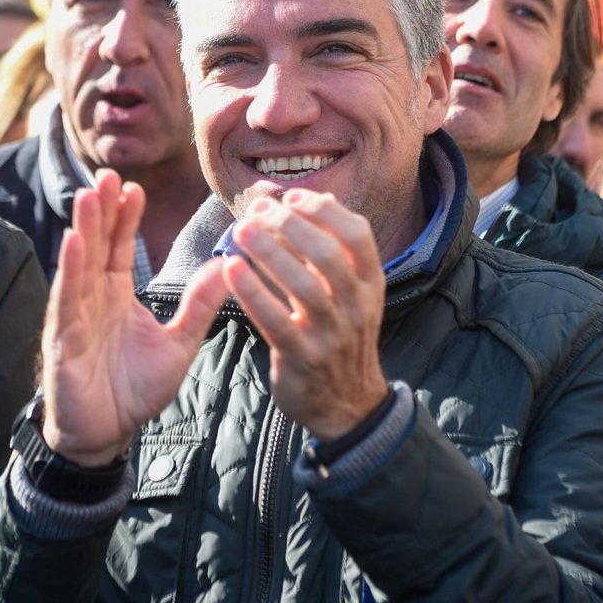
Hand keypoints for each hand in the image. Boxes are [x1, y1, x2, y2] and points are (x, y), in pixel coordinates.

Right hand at [42, 170, 229, 466]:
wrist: (107, 435)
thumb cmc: (134, 391)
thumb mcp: (179, 345)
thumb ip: (198, 307)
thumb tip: (224, 268)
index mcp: (116, 296)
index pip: (120, 247)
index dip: (125, 218)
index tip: (136, 187)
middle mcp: (93, 299)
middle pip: (97, 246)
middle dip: (101, 210)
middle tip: (108, 174)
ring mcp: (75, 317)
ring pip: (79, 265)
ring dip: (83, 229)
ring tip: (88, 194)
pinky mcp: (63, 340)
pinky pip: (67, 300)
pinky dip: (69, 271)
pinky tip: (73, 242)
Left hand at [225, 190, 388, 441]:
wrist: (347, 406)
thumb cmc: (339, 337)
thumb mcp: (350, 294)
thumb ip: (327, 249)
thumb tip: (303, 198)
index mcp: (371, 284)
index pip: (357, 234)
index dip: (323, 210)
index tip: (290, 196)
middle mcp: (356, 307)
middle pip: (328, 255)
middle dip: (290, 225)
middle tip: (257, 211)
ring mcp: (332, 335)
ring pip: (303, 285)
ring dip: (269, 252)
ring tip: (241, 230)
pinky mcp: (303, 359)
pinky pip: (276, 321)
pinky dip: (253, 292)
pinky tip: (231, 269)